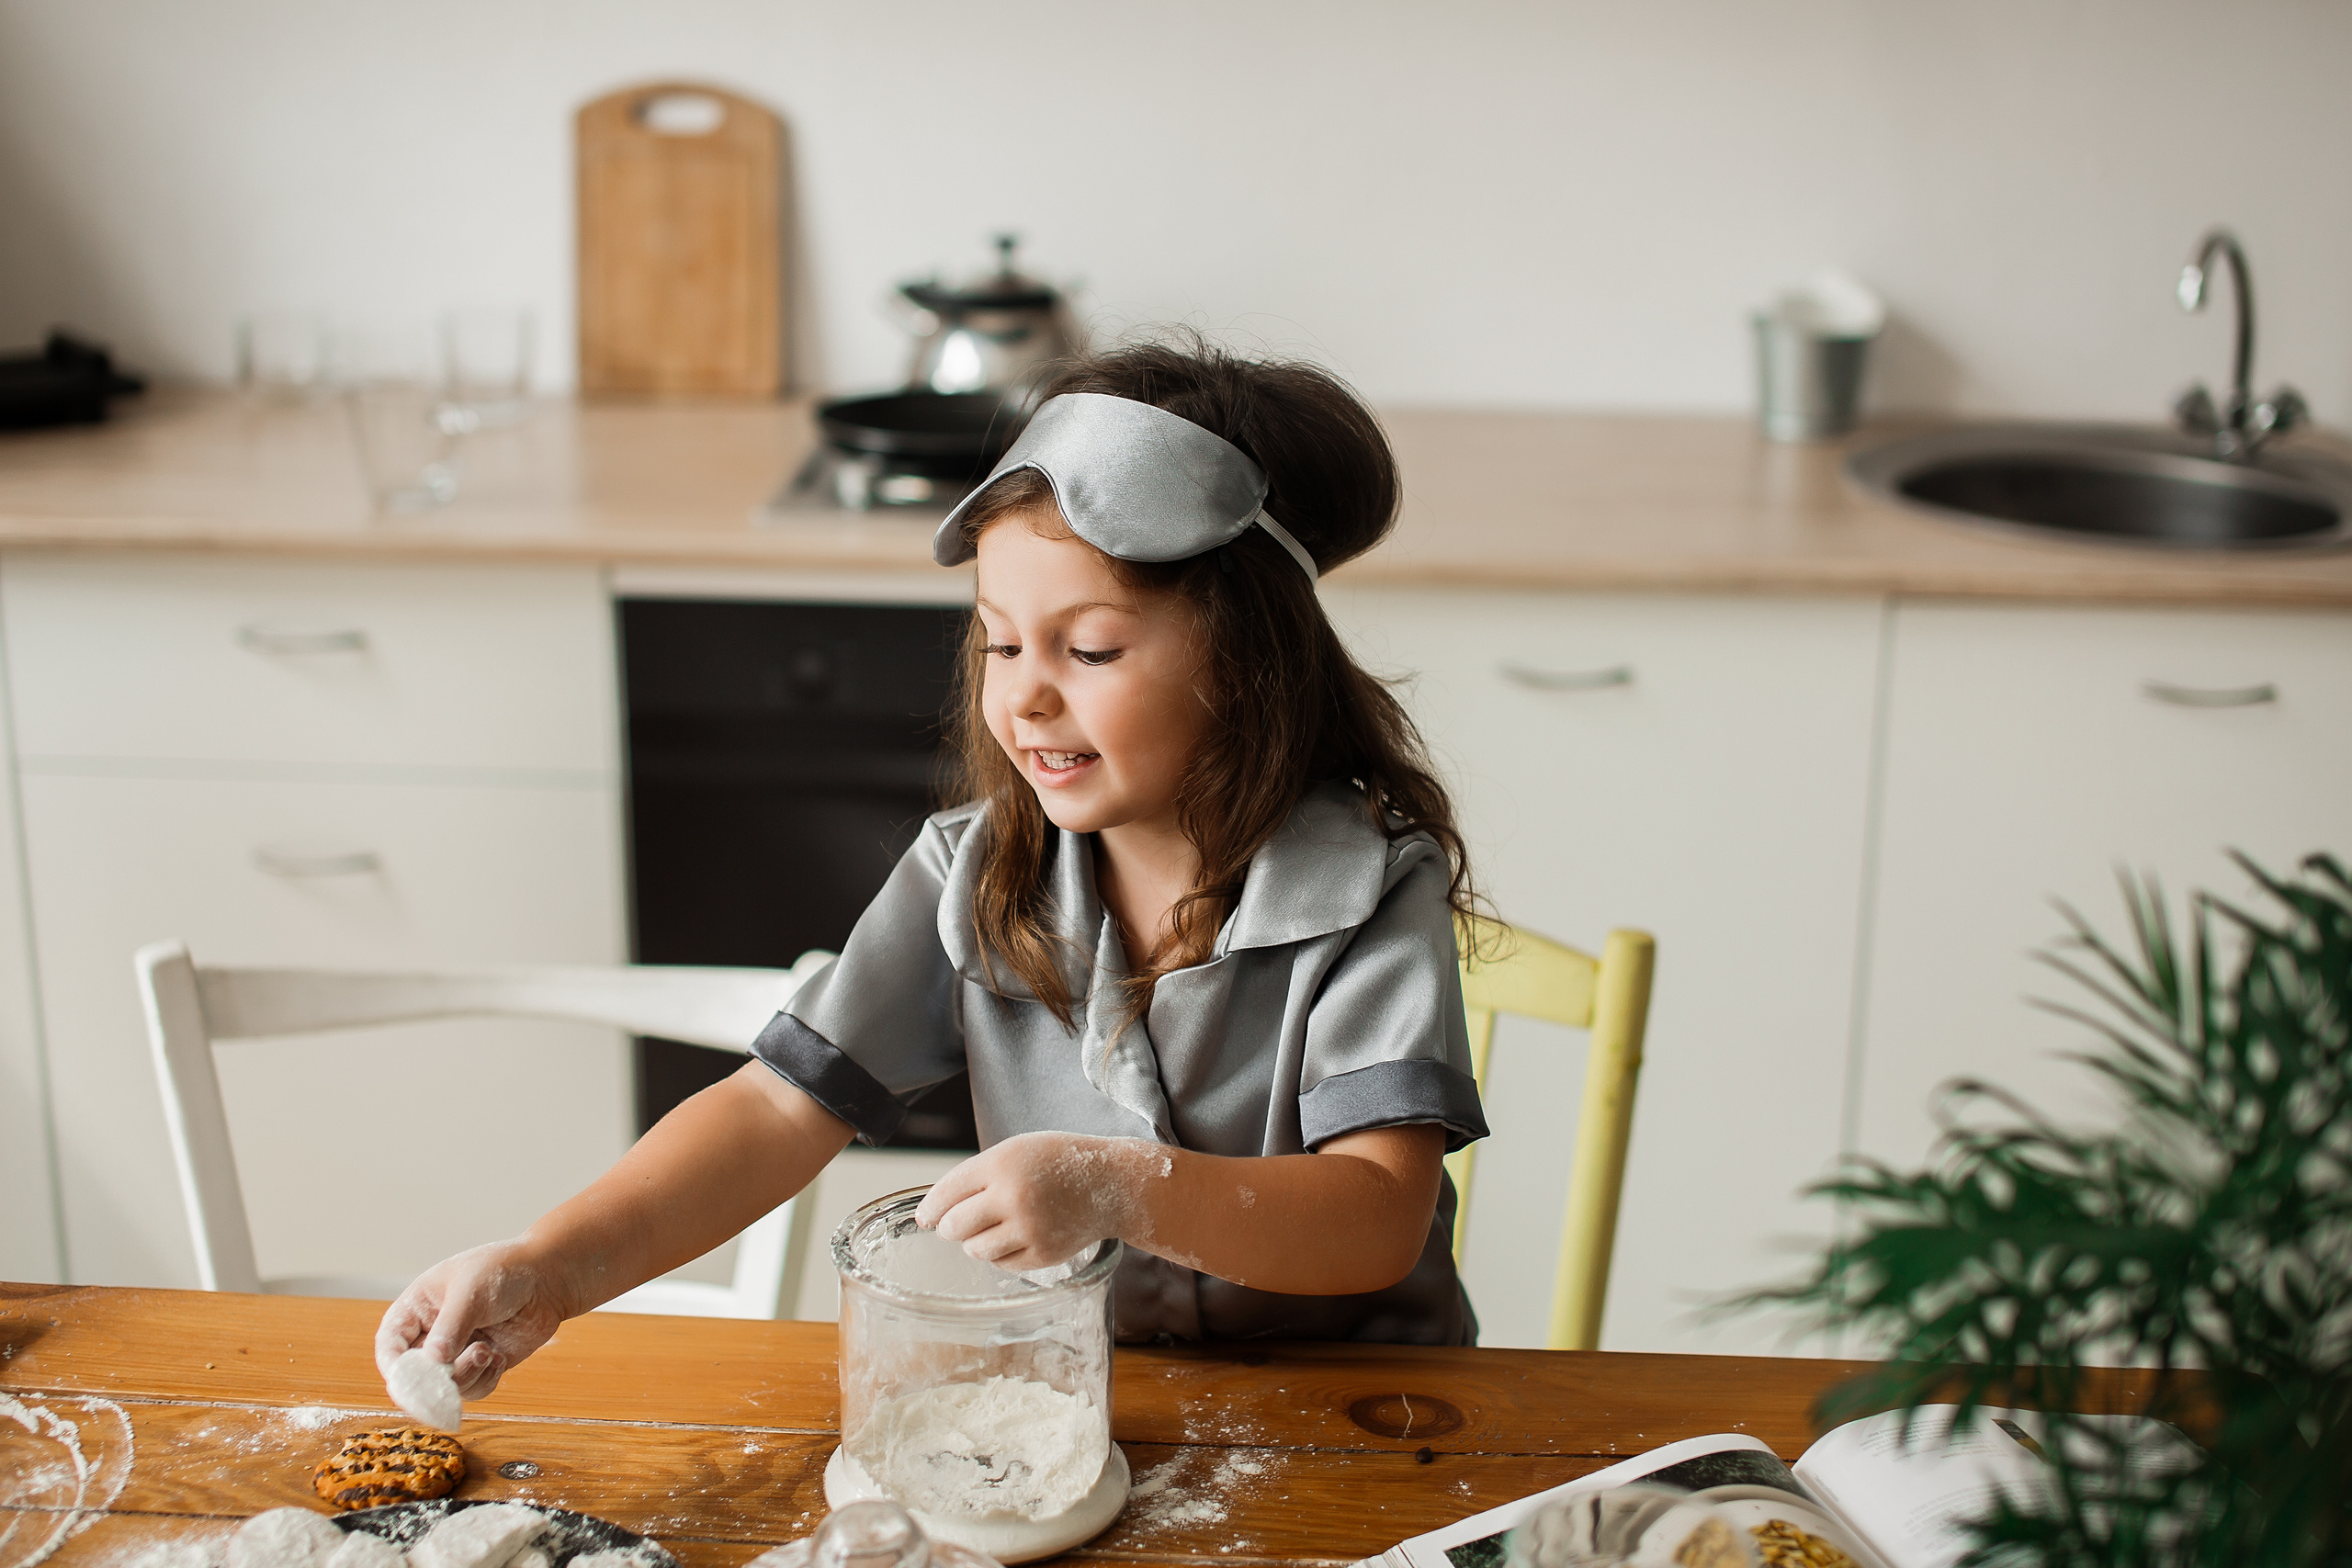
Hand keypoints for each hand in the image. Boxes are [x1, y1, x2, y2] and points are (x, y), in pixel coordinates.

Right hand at [374, 1240, 569, 1401]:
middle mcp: (430, 1336)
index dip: (395, 1368)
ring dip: (465, 1377)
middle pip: (414, 1377)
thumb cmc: (504, 1270)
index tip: (411, 1380)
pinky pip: (472, 1391)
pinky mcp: (480, 1366)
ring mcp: (455, 1354)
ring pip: (444, 1389)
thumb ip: (451, 1326)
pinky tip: (498, 1356)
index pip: (389, 1346)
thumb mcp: (470, 1291)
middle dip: (434, 1381)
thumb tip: (433, 1360)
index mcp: (415, 1310)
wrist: (547, 1278)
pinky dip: (484, 1380)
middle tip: (452, 1376)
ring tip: (487, 1352)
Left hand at [916, 1132, 1165, 1271]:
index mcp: (1002, 1164)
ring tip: (993, 1228)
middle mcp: (1013, 1197)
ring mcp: (1029, 1229)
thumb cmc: (1056, 1163)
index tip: (925, 1218)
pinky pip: (1002, 1264)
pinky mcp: (1043, 1255)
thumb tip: (936, 1212)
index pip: (947, 1192)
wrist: (1109, 1183)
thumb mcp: (1015, 1151)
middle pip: (955, 1227)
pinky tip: (1015, 1237)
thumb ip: (977, 1175)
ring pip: (976, 1250)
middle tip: (958, 1224)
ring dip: (976, 1242)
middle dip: (951, 1227)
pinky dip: (1001, 1254)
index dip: (931, 1209)